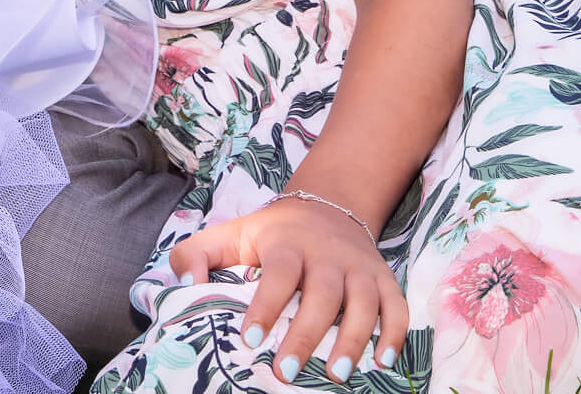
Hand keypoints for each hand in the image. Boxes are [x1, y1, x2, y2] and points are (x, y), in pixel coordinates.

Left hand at [170, 195, 404, 384]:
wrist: (327, 205)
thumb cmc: (271, 234)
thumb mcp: (229, 234)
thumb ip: (195, 255)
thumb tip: (183, 286)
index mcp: (286, 242)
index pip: (277, 274)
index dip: (265, 306)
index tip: (250, 340)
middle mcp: (327, 253)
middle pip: (322, 294)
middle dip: (306, 335)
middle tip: (287, 372)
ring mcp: (359, 266)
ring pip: (363, 303)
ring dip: (353, 340)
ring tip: (337, 375)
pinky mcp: (384, 279)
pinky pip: (397, 307)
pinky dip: (394, 334)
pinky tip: (383, 361)